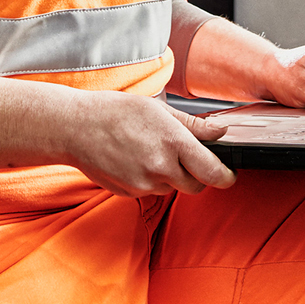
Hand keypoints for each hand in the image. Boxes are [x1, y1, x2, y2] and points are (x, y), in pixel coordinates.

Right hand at [64, 92, 236, 197]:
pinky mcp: (129, 193)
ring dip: (171, 175)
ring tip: (150, 150)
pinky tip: (135, 159)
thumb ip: (194, 125)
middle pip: (196, 185)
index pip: (213, 172)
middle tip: (187, 156)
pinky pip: (151, 190)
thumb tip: (221, 132)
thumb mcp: (159, 110)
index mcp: (173, 143)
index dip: (226, 176)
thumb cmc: (115, 112)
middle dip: (198, 174)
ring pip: (172, 187)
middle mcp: (160, 168)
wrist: (74, 128)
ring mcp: (143, 184)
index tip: (229, 174)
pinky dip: (151, 179)